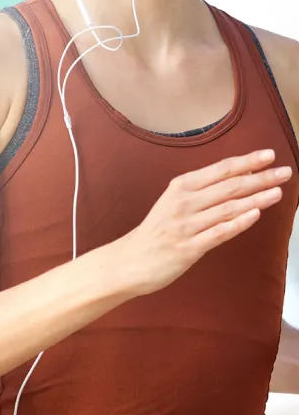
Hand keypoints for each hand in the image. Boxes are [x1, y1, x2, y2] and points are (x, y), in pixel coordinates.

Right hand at [117, 148, 292, 296]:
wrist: (131, 260)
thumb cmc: (157, 231)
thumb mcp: (174, 203)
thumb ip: (203, 193)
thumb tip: (239, 181)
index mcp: (180, 187)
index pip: (220, 170)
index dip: (246, 162)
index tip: (269, 155)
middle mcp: (183, 202)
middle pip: (228, 187)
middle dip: (260, 178)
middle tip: (286, 172)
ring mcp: (186, 225)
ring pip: (227, 208)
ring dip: (255, 199)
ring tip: (278, 192)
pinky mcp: (189, 247)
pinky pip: (219, 233)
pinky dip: (238, 223)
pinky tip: (255, 215)